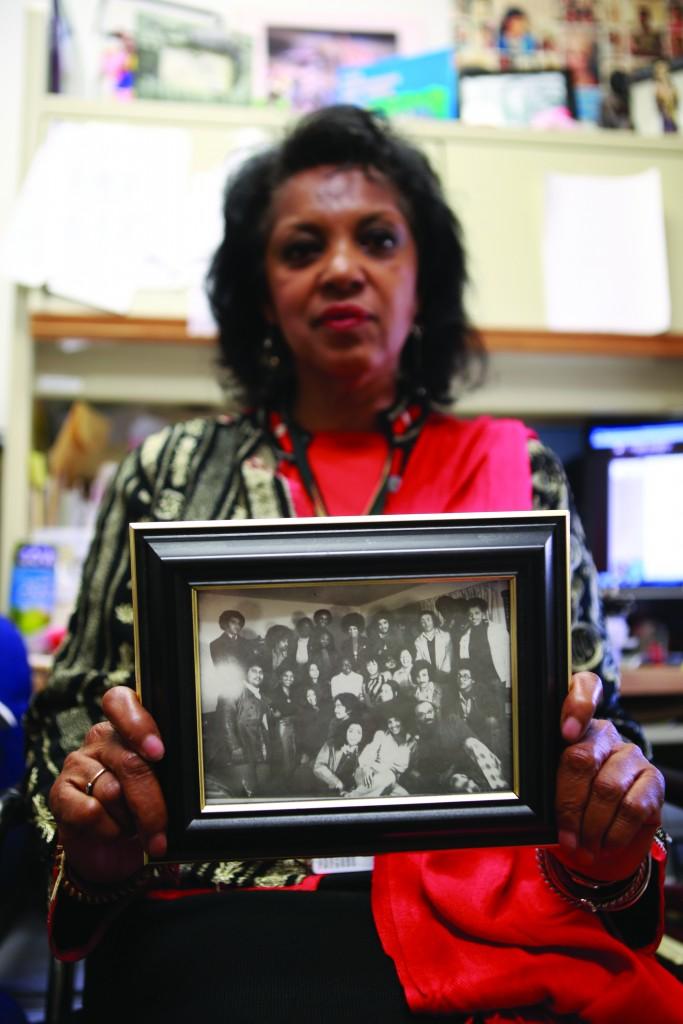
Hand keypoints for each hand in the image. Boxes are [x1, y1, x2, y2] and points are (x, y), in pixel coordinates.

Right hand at [49, 686, 166, 886]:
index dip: (138, 725)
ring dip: (128, 820)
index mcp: (127, 729)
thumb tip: (184, 776)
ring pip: (111, 790)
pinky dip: (106, 829)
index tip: (158, 754)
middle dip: (150, 803)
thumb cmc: (143, 814)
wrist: (113, 852)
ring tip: (131, 826)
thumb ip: (167, 772)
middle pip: (129, 761)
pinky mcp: (59, 792)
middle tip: (159, 831)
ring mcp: (77, 763)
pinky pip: (89, 810)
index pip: (121, 702)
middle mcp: (101, 739)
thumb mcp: (163, 788)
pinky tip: (109, 831)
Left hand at [553, 672, 663, 881]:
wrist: (600, 841)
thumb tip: (524, 790)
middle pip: (582, 756)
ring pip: (607, 788)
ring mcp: (630, 754)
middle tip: (565, 837)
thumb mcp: (548, 793)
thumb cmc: (567, 811)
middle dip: (569, 804)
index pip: (584, 689)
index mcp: (573, 726)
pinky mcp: (653, 779)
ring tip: (583, 848)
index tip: (565, 733)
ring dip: (591, 826)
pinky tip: (606, 844)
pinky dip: (615, 832)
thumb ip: (541, 780)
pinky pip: (633, 806)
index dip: (577, 705)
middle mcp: (603, 733)